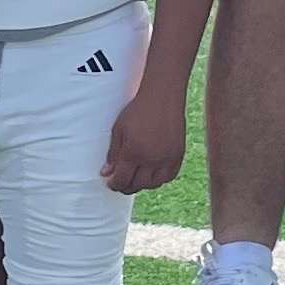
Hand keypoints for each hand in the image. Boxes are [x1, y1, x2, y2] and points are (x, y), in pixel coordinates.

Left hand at [100, 82, 189, 197]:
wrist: (162, 97)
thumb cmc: (137, 110)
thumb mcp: (119, 130)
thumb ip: (112, 154)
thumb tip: (106, 173)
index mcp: (133, 153)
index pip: (122, 180)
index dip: (114, 185)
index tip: (110, 183)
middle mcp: (151, 159)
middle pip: (137, 185)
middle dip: (126, 187)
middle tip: (121, 183)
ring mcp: (167, 159)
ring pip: (154, 184)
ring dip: (143, 185)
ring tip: (136, 179)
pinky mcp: (178, 155)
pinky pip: (169, 176)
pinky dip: (160, 179)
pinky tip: (152, 174)